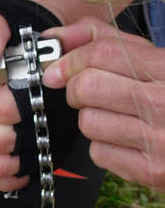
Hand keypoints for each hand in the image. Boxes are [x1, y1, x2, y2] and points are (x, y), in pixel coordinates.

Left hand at [42, 17, 164, 191]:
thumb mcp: (144, 56)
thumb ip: (101, 39)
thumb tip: (55, 37)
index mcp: (164, 68)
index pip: (101, 53)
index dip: (69, 60)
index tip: (54, 70)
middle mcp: (163, 103)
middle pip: (86, 87)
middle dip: (75, 89)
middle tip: (86, 92)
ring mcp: (158, 140)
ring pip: (88, 122)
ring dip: (90, 117)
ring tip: (112, 115)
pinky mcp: (150, 170)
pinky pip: (98, 152)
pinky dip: (101, 145)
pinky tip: (120, 137)